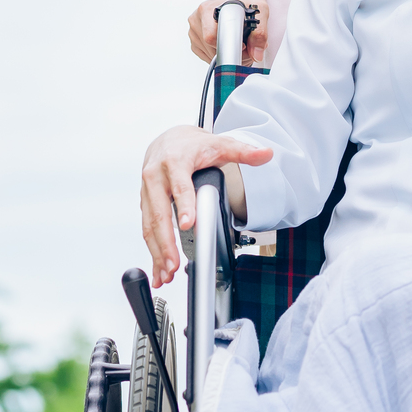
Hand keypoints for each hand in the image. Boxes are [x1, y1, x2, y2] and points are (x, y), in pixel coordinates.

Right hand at [139, 124, 271, 284]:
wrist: (170, 140)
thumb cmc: (191, 145)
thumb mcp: (219, 144)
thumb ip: (243, 151)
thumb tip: (265, 154)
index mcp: (174, 161)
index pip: (180, 186)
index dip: (185, 205)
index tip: (189, 223)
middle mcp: (155, 176)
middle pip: (159, 212)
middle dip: (166, 241)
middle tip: (174, 263)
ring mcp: (147, 191)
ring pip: (149, 224)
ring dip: (157, 251)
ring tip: (167, 271)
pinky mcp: (145, 202)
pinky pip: (146, 228)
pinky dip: (152, 249)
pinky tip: (158, 266)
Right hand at [186, 0, 268, 64]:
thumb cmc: (246, 0)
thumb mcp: (260, 10)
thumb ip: (260, 33)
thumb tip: (256, 54)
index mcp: (207, 9)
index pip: (212, 38)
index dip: (230, 46)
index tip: (243, 45)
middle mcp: (197, 18)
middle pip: (211, 48)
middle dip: (230, 53)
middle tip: (244, 45)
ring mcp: (194, 29)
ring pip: (208, 54)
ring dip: (224, 55)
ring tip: (236, 42)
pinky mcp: (194, 39)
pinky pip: (205, 55)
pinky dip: (217, 55)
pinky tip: (226, 44)